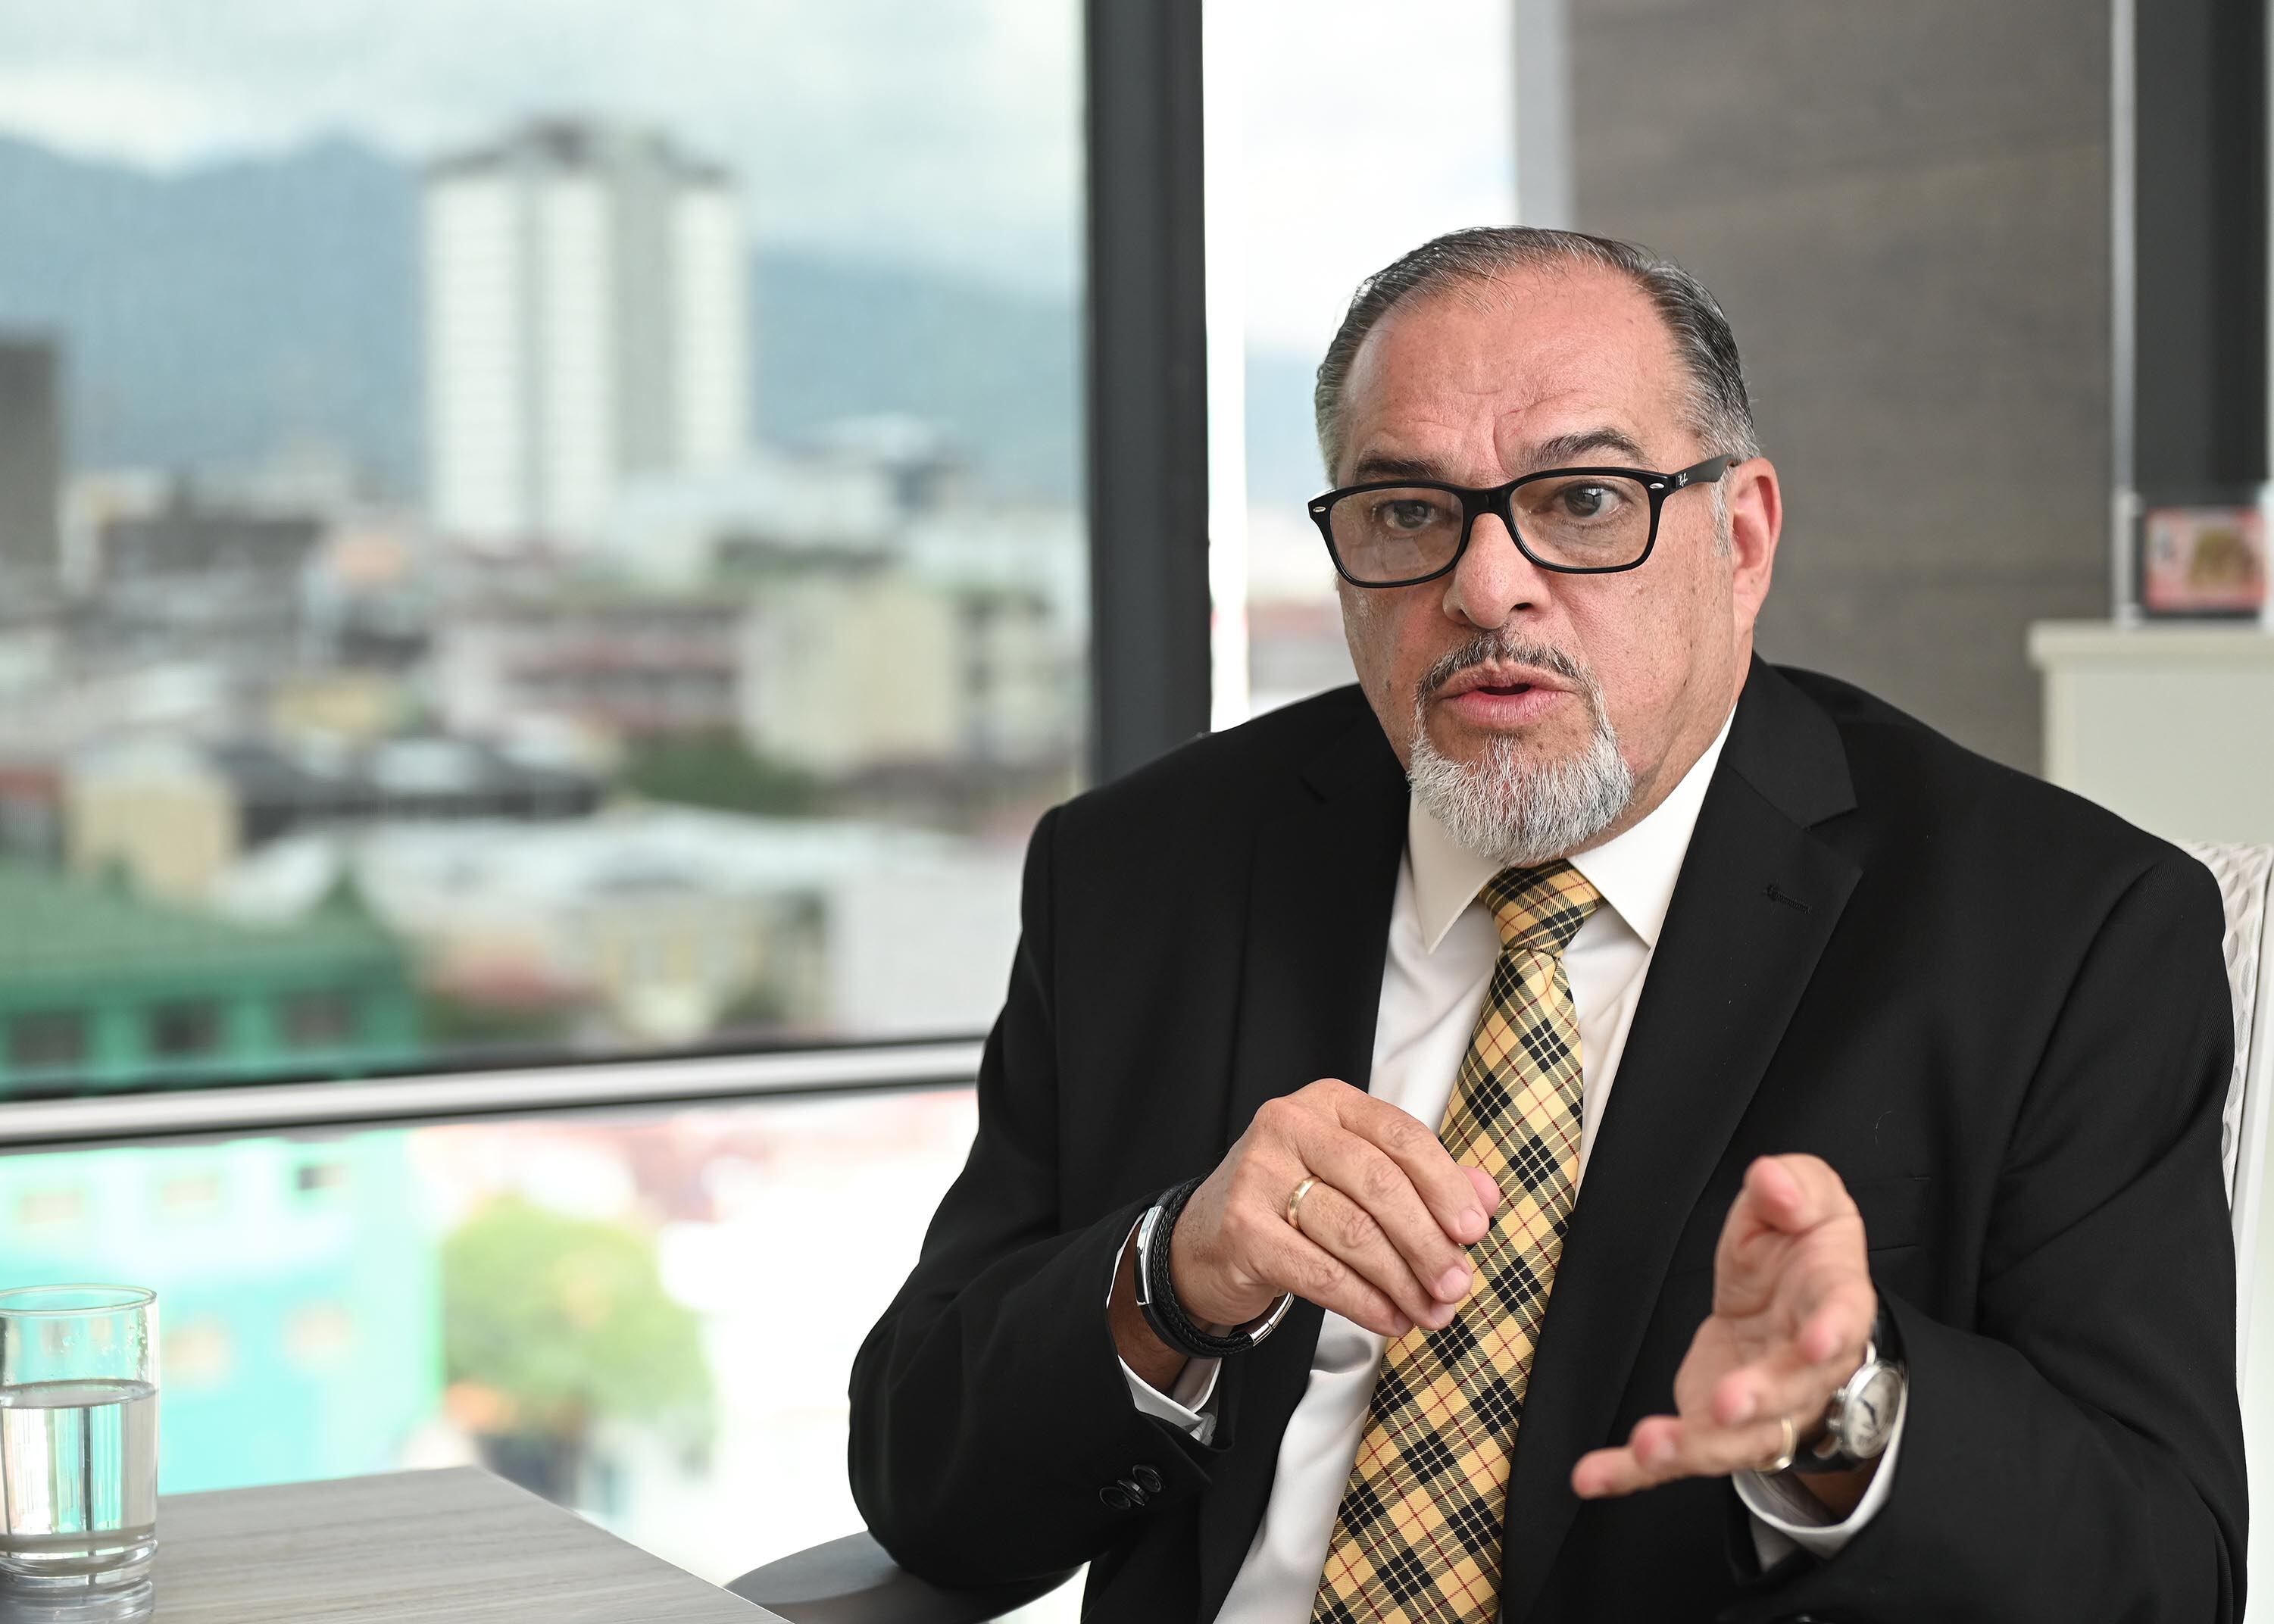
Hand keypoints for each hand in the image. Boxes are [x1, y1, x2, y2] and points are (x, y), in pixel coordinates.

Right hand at [1111, 1080, 1499, 1383]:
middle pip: (1380, 1185)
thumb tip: (1487, 1196)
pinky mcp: (1242, 1227)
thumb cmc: (1291, 1203)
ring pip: (1354, 1232)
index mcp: (1328, 1103)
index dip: (1446, 1185)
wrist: (1204, 1241)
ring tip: (1431, 1311)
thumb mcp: (1355, 1178)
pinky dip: (1365, 1302)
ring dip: (1403, 1281)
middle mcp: (1290, 1126)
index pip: (1401, 1136)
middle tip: (1458, 1284)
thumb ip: (1422, 1182)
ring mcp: (1259, 1174)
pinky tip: (1390, 1319)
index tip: (1475, 1229)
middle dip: (1429, 1243)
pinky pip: (1320, 1271)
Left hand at [1571, 1154, 1877, 1503]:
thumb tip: (1772, 1181)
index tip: (1818, 1342)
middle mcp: (1805, 1370)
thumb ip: (1794, 1184)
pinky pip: (1676, 1452)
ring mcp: (1760, 1408)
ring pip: (1734, 1439)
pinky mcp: (1710, 1420)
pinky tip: (1594, 1478)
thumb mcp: (1807, 1198)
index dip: (1832, 1334)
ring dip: (1692, 1447)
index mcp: (1833, 1304)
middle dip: (1759, 1401)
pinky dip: (1632, 1472)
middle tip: (1727, 1403)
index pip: (1841, 1320)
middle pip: (1788, 1395)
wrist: (1787, 1297)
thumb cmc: (1800, 1247)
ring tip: (1649, 1448)